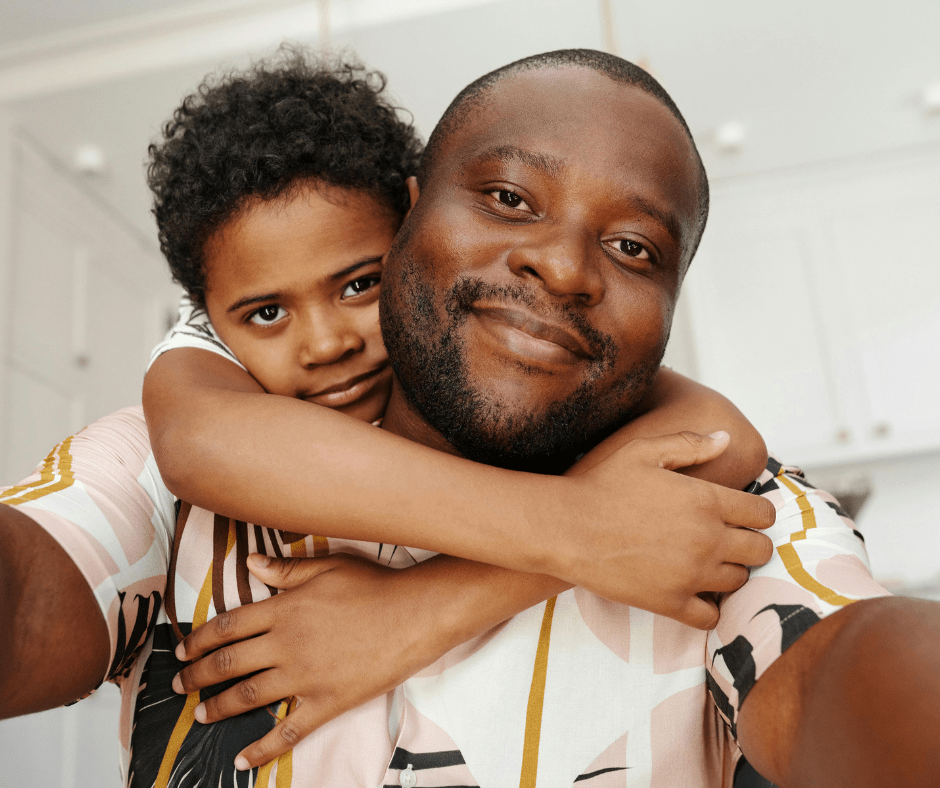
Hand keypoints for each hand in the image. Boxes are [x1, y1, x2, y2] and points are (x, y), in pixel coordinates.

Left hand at [172, 553, 431, 769]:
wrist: (414, 615)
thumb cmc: (374, 586)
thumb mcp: (328, 567)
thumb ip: (285, 570)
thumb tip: (250, 565)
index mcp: (284, 609)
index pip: (228, 626)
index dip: (199, 639)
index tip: (181, 649)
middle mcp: (286, 644)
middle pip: (228, 663)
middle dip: (196, 676)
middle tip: (179, 685)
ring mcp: (304, 677)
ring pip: (247, 696)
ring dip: (217, 707)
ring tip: (200, 714)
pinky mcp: (326, 702)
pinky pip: (287, 731)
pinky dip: (261, 748)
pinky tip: (242, 759)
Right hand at [553, 431, 775, 627]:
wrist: (566, 528)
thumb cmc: (602, 485)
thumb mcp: (644, 451)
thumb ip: (690, 444)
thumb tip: (727, 437)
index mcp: (706, 500)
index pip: (763, 513)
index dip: (757, 512)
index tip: (742, 514)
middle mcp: (707, 539)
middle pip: (761, 550)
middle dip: (750, 543)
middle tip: (729, 540)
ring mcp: (691, 574)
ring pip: (740, 582)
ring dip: (729, 572)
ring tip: (707, 563)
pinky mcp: (671, 602)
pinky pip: (711, 618)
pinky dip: (708, 608)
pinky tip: (694, 593)